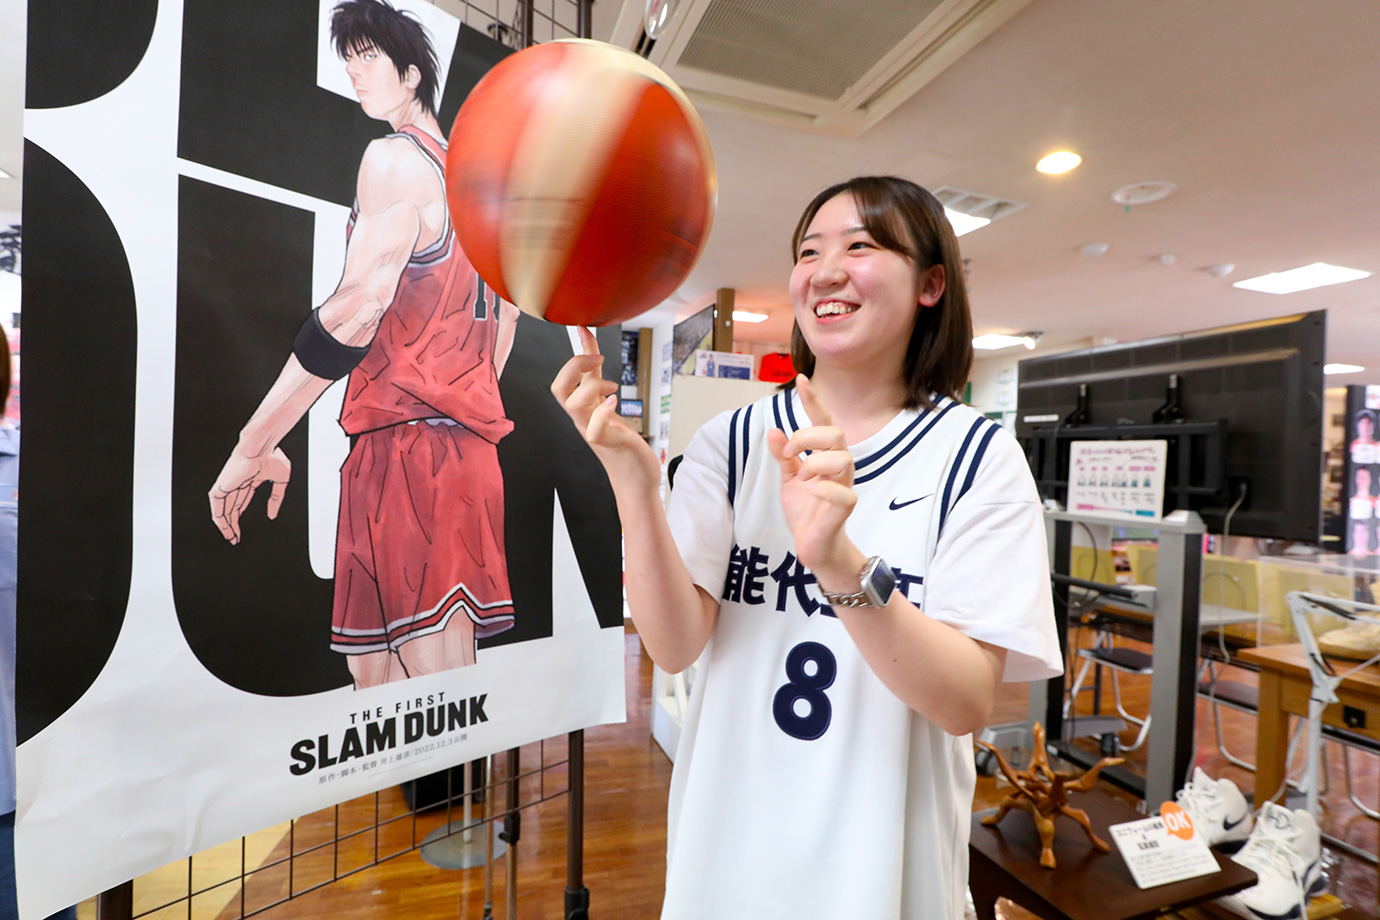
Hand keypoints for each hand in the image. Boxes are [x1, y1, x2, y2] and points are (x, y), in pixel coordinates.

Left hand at [209, 446, 290, 543]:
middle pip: (231, 509)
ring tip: (231, 539)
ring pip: (222, 510)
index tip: (240, 531)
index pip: (240, 502)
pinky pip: (216, 508)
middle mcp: (236, 484)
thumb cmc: (272, 456)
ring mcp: (227, 485)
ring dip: (225, 526)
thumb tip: (272, 515)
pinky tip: (224, 529)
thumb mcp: (281, 480)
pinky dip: (220, 519)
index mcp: (248, 480)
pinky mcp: (221, 487)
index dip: (239, 517)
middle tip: (235, 539)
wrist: (260, 446)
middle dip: (232, 525)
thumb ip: (277, 498)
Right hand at [550, 326, 657, 485]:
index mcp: (582, 408)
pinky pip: (593, 429)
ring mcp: (591, 431)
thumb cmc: (623, 443)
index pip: (565, 377)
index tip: (585, 329)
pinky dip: (602, 413)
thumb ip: (598, 379)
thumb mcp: (608, 403)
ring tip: (613, 387)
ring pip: (572, 405)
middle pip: (558, 389)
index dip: (574, 350)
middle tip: (597, 360)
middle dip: (573, 366)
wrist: (635, 479)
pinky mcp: (607, 444)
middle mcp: (582, 419)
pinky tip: (615, 404)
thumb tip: (592, 349)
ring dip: (591, 387)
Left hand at [766, 376, 862, 587]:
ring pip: (842, 459)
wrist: (814, 545)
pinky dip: (824, 488)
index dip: (814, 401)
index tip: (801, 379)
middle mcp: (839, 467)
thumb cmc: (806, 508)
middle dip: (808, 436)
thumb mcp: (788, 478)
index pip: (823, 421)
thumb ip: (783, 455)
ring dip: (814, 463)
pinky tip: (810, 490)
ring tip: (802, 479)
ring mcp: (844, 486)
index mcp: (825, 456)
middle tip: (789, 453)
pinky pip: (843, 493)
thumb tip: (773, 431)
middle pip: (836, 434)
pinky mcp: (844, 509)